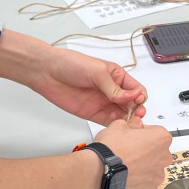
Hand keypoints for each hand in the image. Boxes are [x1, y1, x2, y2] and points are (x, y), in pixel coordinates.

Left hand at [28, 47, 146, 125]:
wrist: (48, 72)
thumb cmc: (71, 64)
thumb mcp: (97, 71)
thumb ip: (114, 87)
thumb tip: (132, 96)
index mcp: (117, 76)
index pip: (136, 88)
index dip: (140, 96)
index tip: (138, 101)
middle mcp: (112, 90)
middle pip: (132, 103)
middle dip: (136, 109)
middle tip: (136, 114)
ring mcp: (103, 102)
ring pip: (122, 114)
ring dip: (127, 118)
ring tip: (126, 120)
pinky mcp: (93, 113)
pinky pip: (108, 121)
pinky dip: (115, 124)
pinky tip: (116, 123)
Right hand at [93, 120, 173, 188]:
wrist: (98, 173)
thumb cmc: (109, 150)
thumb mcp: (118, 126)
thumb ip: (133, 124)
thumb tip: (136, 125)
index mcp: (160, 139)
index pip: (157, 132)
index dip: (144, 133)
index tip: (135, 136)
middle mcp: (163, 158)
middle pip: (157, 152)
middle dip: (146, 151)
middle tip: (129, 152)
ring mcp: (157, 177)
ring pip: (153, 170)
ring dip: (143, 168)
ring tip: (126, 167)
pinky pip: (146, 185)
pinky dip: (139, 183)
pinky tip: (127, 178)